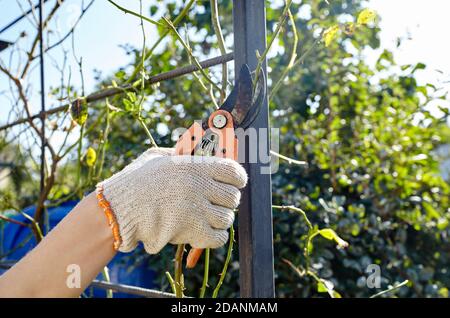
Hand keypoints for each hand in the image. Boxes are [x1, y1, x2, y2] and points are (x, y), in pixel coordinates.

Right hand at [98, 148, 246, 253]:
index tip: (235, 183)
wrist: (118, 209)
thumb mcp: (158, 157)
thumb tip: (197, 151)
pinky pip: (218, 238)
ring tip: (206, 217)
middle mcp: (199, 186)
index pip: (233, 172)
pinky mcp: (192, 231)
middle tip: (215, 203)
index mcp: (194, 166)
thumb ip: (181, 154)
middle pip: (233, 197)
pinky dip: (215, 237)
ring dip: (219, 220)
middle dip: (227, 201)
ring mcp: (197, 210)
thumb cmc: (136, 181)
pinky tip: (205, 232)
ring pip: (227, 218)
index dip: (238, 179)